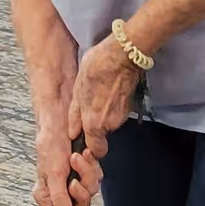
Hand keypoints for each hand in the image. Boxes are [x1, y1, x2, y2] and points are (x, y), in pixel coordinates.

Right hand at [33, 107, 102, 205]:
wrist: (61, 115)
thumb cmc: (51, 140)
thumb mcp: (52, 172)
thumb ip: (58, 197)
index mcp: (48, 193)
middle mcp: (62, 187)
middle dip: (81, 192)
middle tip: (74, 181)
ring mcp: (76, 177)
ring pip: (91, 190)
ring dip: (86, 173)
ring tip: (76, 158)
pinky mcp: (87, 167)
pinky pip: (97, 175)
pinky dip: (92, 164)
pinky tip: (85, 153)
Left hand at [68, 35, 143, 159]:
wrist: (122, 55)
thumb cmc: (97, 69)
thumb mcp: (77, 92)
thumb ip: (75, 116)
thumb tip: (74, 132)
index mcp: (95, 124)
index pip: (97, 150)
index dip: (92, 148)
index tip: (87, 140)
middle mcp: (111, 124)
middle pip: (103, 134)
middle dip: (96, 125)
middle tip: (90, 107)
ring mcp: (122, 115)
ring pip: (110, 122)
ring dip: (104, 113)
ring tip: (98, 95)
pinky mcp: (130, 106)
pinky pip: (118, 112)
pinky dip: (113, 105)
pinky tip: (108, 90)